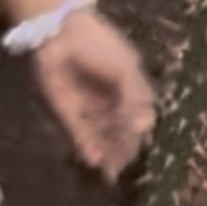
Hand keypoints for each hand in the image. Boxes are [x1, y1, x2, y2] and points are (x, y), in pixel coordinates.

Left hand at [33, 9, 154, 179]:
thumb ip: (135, 99)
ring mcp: (90, 107)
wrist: (60, 34)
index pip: (139, 116)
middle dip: (123, 149)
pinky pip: (80, 134)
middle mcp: (110, 99)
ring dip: (107, 153)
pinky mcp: (68, 112)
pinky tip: (93, 160)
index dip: (141, 133)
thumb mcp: (125, 68)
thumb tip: (146, 127)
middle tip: (123, 168)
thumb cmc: (99, 45)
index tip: (143, 148)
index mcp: (129, 85)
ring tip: (110, 171)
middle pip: (120, 130)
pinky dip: (88, 147)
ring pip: (102, 136)